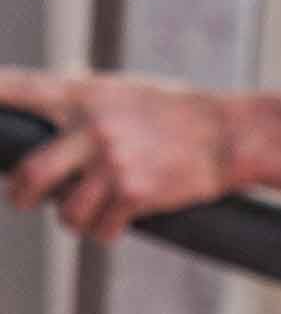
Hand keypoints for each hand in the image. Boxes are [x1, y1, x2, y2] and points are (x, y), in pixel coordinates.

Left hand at [0, 68, 235, 241]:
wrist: (228, 133)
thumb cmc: (175, 111)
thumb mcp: (127, 90)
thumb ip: (86, 94)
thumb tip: (57, 82)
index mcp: (86, 94)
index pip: (20, 90)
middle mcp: (93, 124)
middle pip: (27, 175)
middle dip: (21, 196)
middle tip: (27, 198)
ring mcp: (112, 160)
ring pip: (63, 213)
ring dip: (75, 218)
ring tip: (97, 206)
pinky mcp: (133, 192)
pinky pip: (98, 230)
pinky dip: (106, 231)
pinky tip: (124, 217)